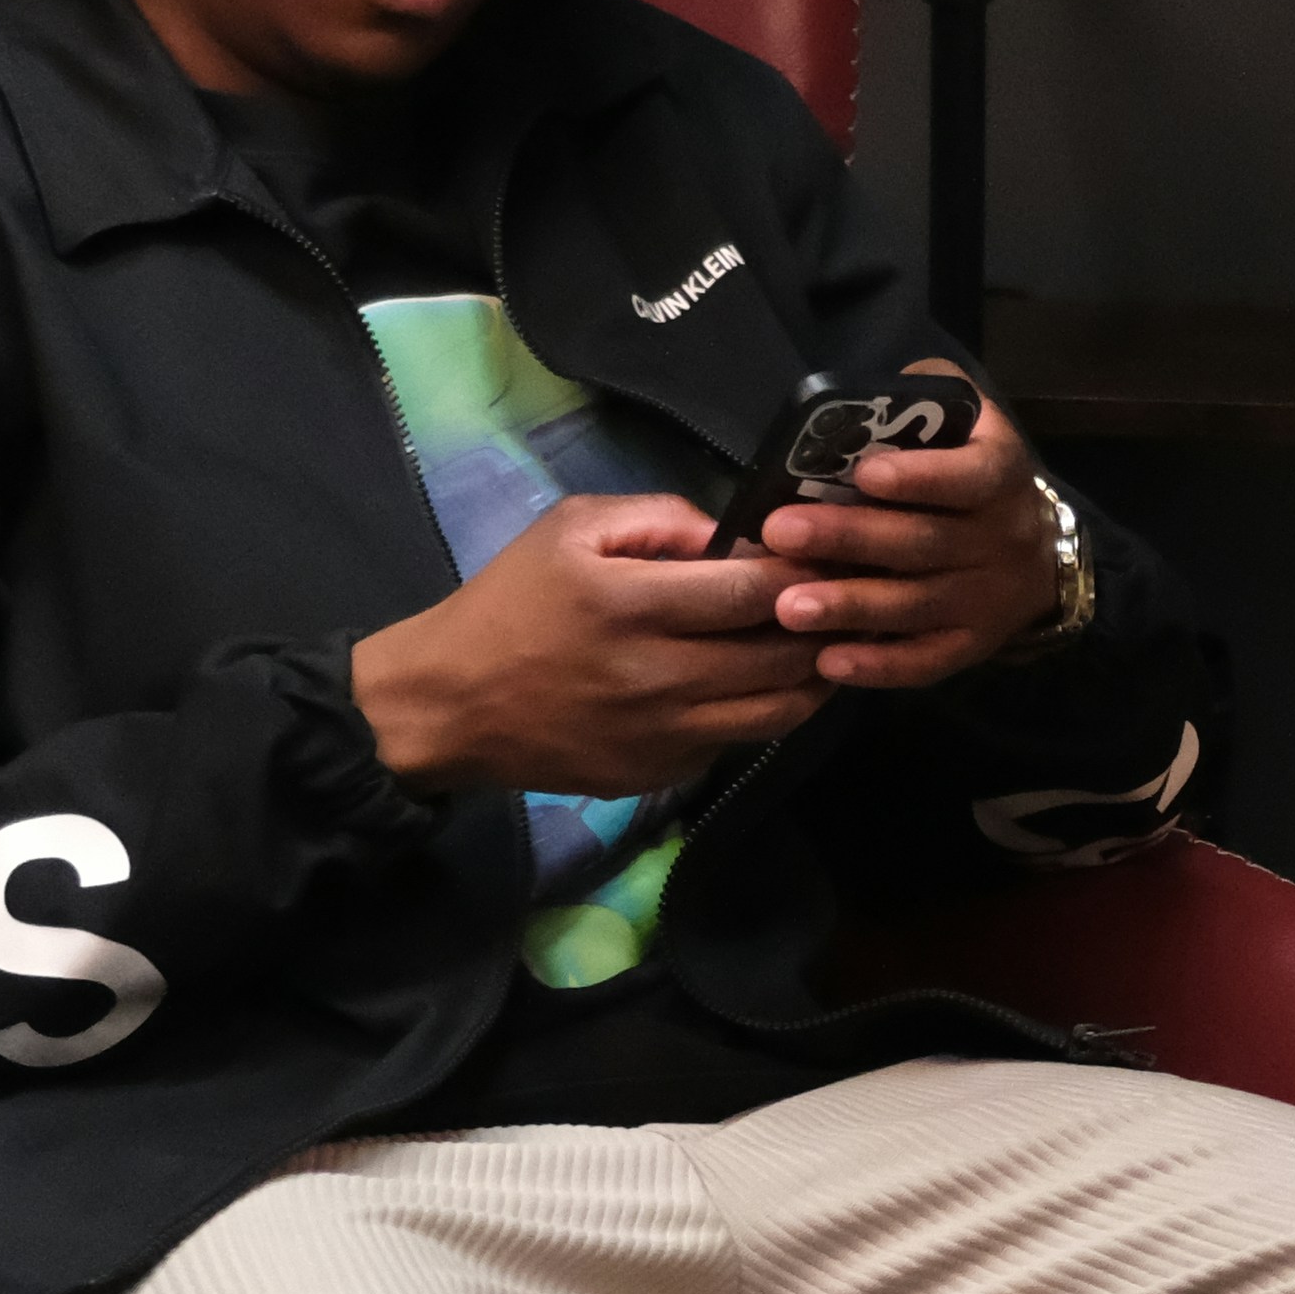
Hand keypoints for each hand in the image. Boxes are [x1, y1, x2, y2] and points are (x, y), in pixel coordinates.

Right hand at [349, 494, 827, 799]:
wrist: (450, 705)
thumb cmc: (510, 603)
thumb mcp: (571, 528)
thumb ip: (661, 518)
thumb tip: (738, 534)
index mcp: (633, 604)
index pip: (757, 590)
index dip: (806, 571)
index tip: (828, 554)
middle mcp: (657, 677)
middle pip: (784, 655)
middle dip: (826, 624)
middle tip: (844, 600)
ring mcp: (663, 736)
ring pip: (779, 711)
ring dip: (815, 676)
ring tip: (824, 644)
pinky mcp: (660, 775)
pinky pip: (738, 741)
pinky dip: (764, 711)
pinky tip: (765, 682)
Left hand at [759, 396, 1066, 690]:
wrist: (1034, 553)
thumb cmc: (971, 469)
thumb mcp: (964, 418)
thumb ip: (921, 397)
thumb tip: (857, 403)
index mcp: (1000, 473)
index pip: (968, 477)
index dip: (920, 477)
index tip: (865, 473)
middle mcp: (1002, 539)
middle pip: (924, 543)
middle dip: (850, 538)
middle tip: (783, 532)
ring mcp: (987, 600)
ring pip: (918, 606)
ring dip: (851, 607)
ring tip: (788, 607)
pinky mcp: (970, 646)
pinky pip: (926, 662)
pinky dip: (878, 666)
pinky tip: (828, 663)